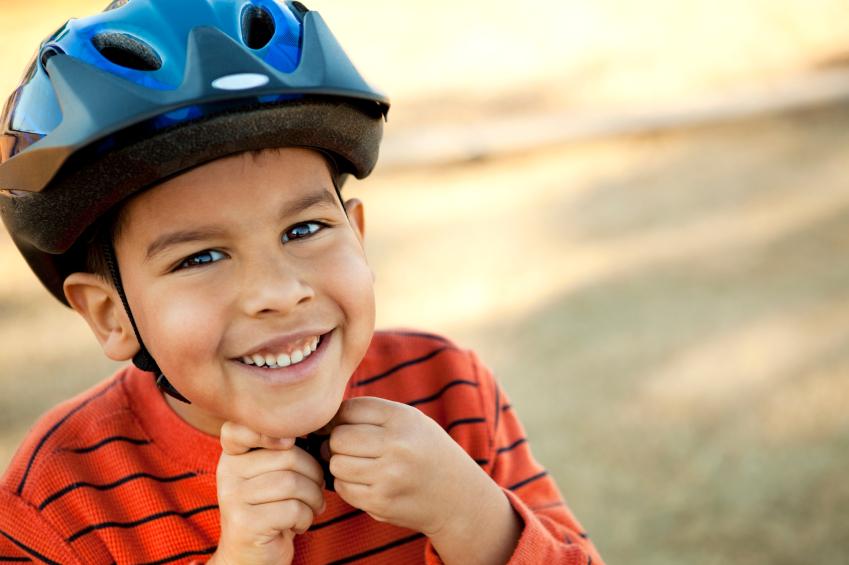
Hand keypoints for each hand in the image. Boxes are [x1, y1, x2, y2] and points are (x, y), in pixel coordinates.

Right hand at [208, 422, 326, 564]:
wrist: (252, 557)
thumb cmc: (272, 509)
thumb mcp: (271, 475)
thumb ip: (281, 452)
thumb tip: (313, 429)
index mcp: (233, 456)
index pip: (240, 428)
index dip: (270, 430)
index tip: (290, 443)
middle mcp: (228, 473)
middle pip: (287, 457)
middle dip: (314, 475)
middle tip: (316, 491)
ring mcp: (233, 498)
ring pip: (292, 483)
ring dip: (313, 499)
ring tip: (311, 508)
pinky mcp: (244, 523)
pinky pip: (291, 509)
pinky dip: (306, 518)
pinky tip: (299, 525)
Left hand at [327, 397, 496, 536]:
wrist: (457, 496)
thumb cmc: (425, 452)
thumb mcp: (410, 422)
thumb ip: (371, 414)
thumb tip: (321, 420)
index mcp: (403, 418)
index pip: (349, 409)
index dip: (338, 418)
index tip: (342, 425)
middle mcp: (397, 445)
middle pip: (338, 437)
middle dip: (337, 442)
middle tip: (348, 448)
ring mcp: (388, 476)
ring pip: (336, 464)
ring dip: (340, 464)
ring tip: (358, 465)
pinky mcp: (380, 502)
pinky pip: (343, 488)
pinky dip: (348, 485)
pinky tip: (365, 482)